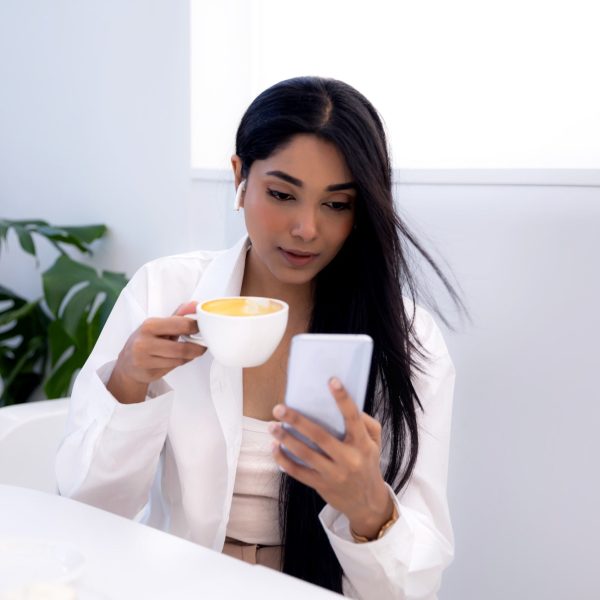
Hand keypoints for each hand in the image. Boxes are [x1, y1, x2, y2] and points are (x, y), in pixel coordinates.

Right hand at [107, 301, 206, 403]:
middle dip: (197, 347)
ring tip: (190, 351)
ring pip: (179, 360)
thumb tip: (195, 304)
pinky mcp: (149, 373)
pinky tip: (177, 358)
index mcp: (149, 326)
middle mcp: (144, 342)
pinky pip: (173, 368)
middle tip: (203, 345)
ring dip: (190, 356)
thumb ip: (179, 315)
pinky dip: (181, 363)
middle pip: (182, 348)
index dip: (196, 327)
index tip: (202, 328)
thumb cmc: (146, 341)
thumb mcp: (159, 325)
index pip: (181, 325)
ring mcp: (145, 359)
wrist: (128, 363)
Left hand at [269, 378, 393, 538]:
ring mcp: (334, 474)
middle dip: (297, 421)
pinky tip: (274, 447)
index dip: (343, 398)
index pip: (353, 418)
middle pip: (320, 436)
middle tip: (279, 408)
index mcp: (363, 444)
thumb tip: (347, 404)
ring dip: (286, 439)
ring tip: (272, 426)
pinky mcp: (321, 485)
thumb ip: (366, 423)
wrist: (367, 502)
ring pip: (305, 454)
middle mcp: (348, 459)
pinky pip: (298, 472)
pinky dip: (284, 460)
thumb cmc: (367, 463)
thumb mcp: (375, 443)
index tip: (331, 381)